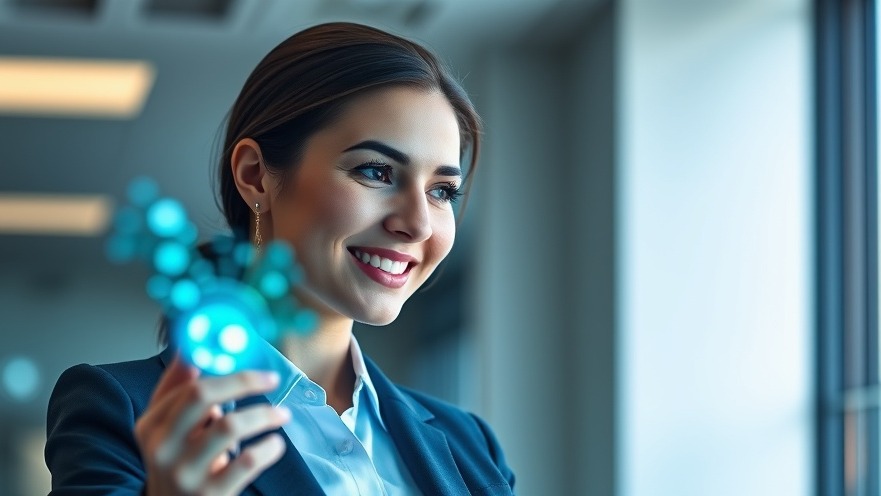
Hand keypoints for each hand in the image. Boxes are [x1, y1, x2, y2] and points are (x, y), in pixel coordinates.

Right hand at [134, 355, 290, 495]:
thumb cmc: (178, 465)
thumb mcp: (166, 431)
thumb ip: (175, 391)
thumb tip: (189, 350)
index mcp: (151, 427)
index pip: (188, 385)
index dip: (225, 369)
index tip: (251, 361)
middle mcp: (162, 448)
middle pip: (202, 395)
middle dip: (243, 381)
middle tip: (271, 379)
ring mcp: (185, 472)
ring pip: (230, 426)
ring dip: (264, 414)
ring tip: (282, 415)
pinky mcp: (210, 493)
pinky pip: (247, 460)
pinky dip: (269, 447)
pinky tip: (275, 444)